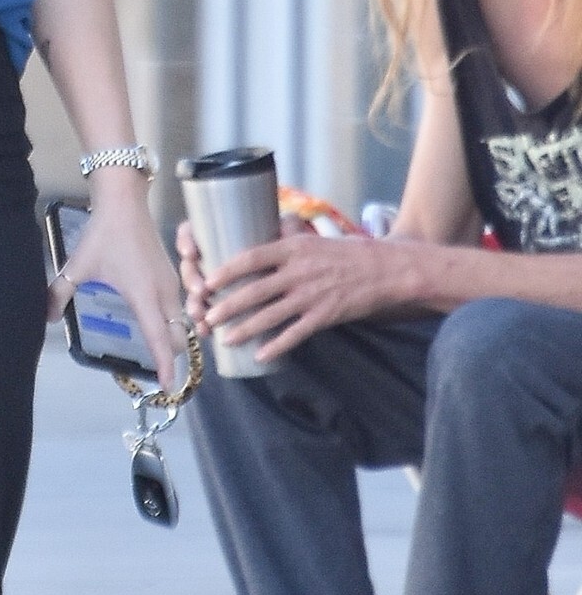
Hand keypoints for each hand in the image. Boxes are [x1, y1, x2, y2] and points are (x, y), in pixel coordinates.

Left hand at [54, 176, 185, 388]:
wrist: (125, 202)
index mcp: (145, 295)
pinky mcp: (171, 274)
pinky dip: (173, 322)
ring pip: (180, 322)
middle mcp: (164, 292)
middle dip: (170, 357)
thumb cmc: (104, 234)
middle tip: (158, 374)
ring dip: (173, 339)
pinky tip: (156, 324)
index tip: (167, 386)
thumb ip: (60, 293)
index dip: (164, 365)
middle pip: (177, 336)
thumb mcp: (78, 267)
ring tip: (159, 354)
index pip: (160, 338)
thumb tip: (45, 318)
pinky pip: (178, 307)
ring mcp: (171, 283)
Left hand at [201, 225, 420, 362]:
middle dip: (227, 306)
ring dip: (245, 329)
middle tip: (207, 317)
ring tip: (225, 338)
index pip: (252, 257)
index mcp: (294, 248)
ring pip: (270, 315)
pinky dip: (276, 346)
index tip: (208, 281)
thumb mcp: (314, 240)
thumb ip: (286, 242)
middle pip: (255, 291)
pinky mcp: (325, 316)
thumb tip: (259, 242)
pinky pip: (295, 334)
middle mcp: (300, 272)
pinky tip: (260, 355)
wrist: (387, 270)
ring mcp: (312, 295)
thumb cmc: (348, 253)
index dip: (227, 271)